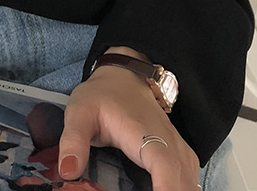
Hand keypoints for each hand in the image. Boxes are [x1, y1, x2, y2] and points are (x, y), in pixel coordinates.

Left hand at [58, 66, 200, 190]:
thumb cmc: (103, 95)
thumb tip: (67, 171)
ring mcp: (180, 153)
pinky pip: (188, 183)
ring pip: (189, 185)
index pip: (166, 171)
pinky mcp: (181, 159)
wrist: (125, 77)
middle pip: (183, 185)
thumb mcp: (80, 111)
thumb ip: (74, 140)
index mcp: (146, 136)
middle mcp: (171, 146)